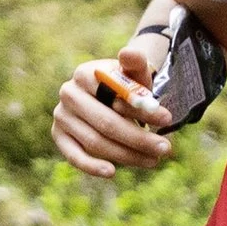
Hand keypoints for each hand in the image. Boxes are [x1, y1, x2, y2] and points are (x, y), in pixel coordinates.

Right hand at [51, 29, 172, 179]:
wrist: (112, 94)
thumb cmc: (127, 85)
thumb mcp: (135, 72)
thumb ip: (136, 63)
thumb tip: (129, 53)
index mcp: (85, 73)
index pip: (113, 95)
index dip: (141, 108)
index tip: (167, 119)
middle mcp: (68, 93)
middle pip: (106, 123)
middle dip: (138, 138)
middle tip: (165, 149)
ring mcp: (61, 116)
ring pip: (96, 142)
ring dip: (127, 155)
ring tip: (153, 160)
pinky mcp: (59, 136)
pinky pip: (74, 155)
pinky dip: (92, 166)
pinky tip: (112, 172)